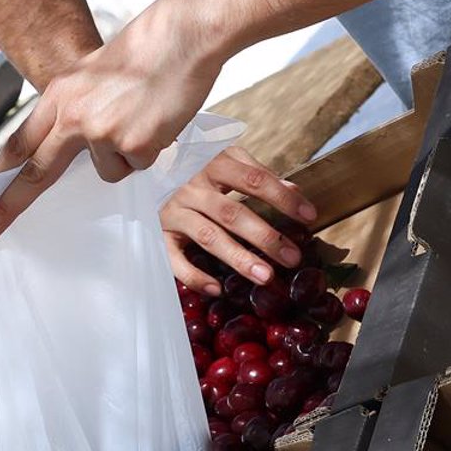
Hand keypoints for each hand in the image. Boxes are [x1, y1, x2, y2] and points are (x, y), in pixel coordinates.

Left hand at [0, 6, 219, 240]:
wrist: (182, 40)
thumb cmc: (147, 55)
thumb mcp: (95, 76)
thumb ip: (79, 109)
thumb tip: (80, 146)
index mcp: (59, 96)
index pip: (20, 141)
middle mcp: (73, 116)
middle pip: (37, 171)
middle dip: (10, 205)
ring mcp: (102, 133)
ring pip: (107, 171)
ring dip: (126, 156)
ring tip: (144, 121)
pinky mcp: (133, 146)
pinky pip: (139, 167)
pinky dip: (151, 151)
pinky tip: (159, 124)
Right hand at [163, 148, 316, 293]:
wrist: (141, 164)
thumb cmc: (197, 170)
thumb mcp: (227, 162)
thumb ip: (258, 174)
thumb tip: (296, 189)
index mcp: (213, 165)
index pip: (254, 180)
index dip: (283, 198)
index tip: (309, 216)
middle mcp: (192, 187)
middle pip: (233, 213)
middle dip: (265, 237)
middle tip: (292, 258)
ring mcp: (174, 211)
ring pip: (209, 237)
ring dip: (238, 258)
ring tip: (266, 277)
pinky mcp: (159, 233)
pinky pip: (174, 259)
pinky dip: (194, 276)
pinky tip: (216, 289)